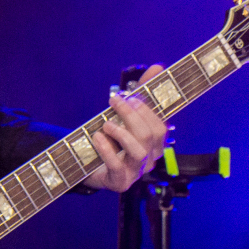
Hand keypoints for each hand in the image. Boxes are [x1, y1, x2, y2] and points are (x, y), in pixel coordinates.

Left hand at [84, 64, 167, 192]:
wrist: (88, 166)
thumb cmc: (111, 139)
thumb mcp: (123, 114)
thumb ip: (140, 92)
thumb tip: (158, 66)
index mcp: (154, 142)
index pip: (161, 124)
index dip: (148, 109)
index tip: (132, 95)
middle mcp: (149, 158)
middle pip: (150, 134)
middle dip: (133, 115)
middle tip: (116, 102)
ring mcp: (136, 171)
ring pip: (139, 150)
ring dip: (122, 133)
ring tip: (106, 124)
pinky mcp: (120, 181)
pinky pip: (118, 166)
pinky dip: (107, 149)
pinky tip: (98, 137)